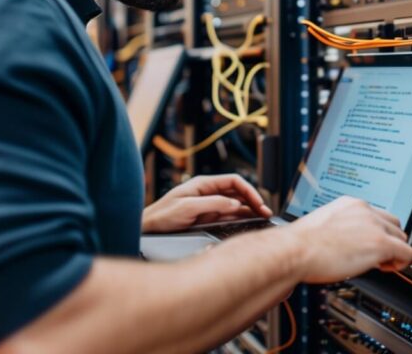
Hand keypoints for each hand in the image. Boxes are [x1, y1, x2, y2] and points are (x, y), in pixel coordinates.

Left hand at [142, 174, 272, 233]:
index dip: (249, 191)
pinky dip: (241, 217)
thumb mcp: (187, 208)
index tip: (258, 203)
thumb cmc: (161, 216)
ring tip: (263, 217)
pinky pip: (228, 215)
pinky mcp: (206, 217)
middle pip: (237, 192)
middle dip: (253, 200)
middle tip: (265, 212)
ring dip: (249, 209)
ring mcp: (207, 205)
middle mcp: (207, 192)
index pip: (233, 182)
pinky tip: (249, 222)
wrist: (146, 229)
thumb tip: (235, 205)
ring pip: (235, 204)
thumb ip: (212, 204)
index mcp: (202, 184)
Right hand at [283, 196, 411, 282]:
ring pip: (401, 237)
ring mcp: (374, 225)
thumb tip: (347, 241)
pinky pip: (407, 253)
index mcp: (350, 204)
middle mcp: (364, 210)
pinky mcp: (380, 243)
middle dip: (388, 240)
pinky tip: (386, 268)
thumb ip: (341, 228)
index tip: (368, 245)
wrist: (295, 251)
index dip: (376, 233)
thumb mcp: (323, 226)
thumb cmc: (300, 244)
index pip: (376, 215)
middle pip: (393, 224)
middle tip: (374, 256)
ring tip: (378, 263)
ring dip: (394, 251)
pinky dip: (401, 263)